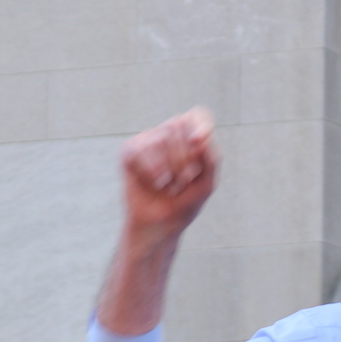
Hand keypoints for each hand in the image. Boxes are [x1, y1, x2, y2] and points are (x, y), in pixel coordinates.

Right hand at [120, 107, 219, 240]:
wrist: (161, 225)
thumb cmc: (185, 203)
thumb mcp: (206, 184)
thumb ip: (211, 159)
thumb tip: (200, 139)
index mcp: (190, 138)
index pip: (197, 116)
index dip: (199, 125)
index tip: (198, 142)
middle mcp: (168, 134)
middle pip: (177, 125)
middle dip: (184, 157)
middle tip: (184, 181)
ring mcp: (147, 141)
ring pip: (160, 138)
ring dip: (169, 168)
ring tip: (169, 186)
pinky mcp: (129, 151)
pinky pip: (140, 149)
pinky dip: (150, 170)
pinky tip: (154, 183)